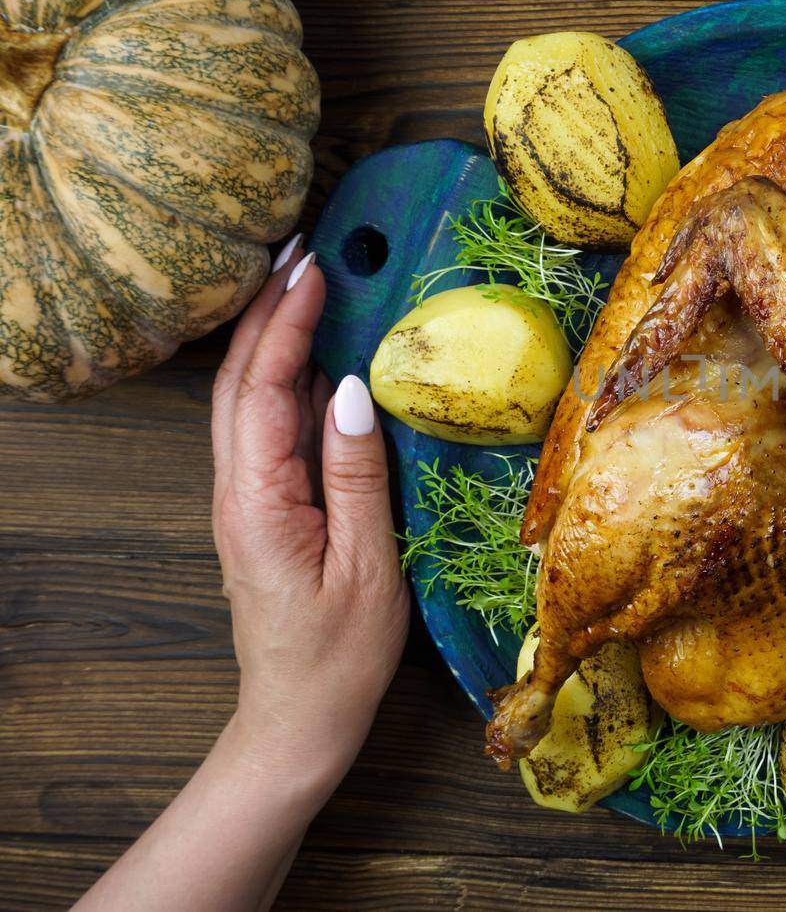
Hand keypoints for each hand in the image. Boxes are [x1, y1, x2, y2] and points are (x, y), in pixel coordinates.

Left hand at [210, 242, 409, 791]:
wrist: (298, 715)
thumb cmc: (339, 654)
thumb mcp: (367, 566)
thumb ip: (357, 476)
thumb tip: (355, 388)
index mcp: (259, 501)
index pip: (266, 389)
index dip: (287, 322)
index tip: (316, 267)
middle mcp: (237, 490)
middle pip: (238, 381)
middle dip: (265, 309)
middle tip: (304, 251)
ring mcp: (243, 498)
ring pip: (243, 399)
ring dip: (266, 335)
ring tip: (301, 284)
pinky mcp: (260, 507)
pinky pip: (262, 426)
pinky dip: (279, 375)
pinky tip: (309, 355)